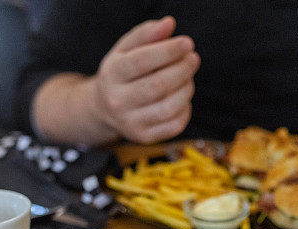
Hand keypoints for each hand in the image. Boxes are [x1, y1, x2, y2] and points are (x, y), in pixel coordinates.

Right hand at [92, 16, 199, 143]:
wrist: (104, 108)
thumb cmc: (122, 73)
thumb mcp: (125, 49)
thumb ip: (146, 34)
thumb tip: (169, 24)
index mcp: (112, 74)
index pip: (142, 61)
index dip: (168, 51)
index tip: (187, 43)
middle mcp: (118, 101)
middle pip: (158, 86)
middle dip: (182, 70)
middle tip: (193, 59)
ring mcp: (130, 122)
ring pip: (169, 107)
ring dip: (187, 89)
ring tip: (189, 78)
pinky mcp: (144, 137)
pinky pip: (174, 125)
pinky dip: (186, 109)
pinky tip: (183, 98)